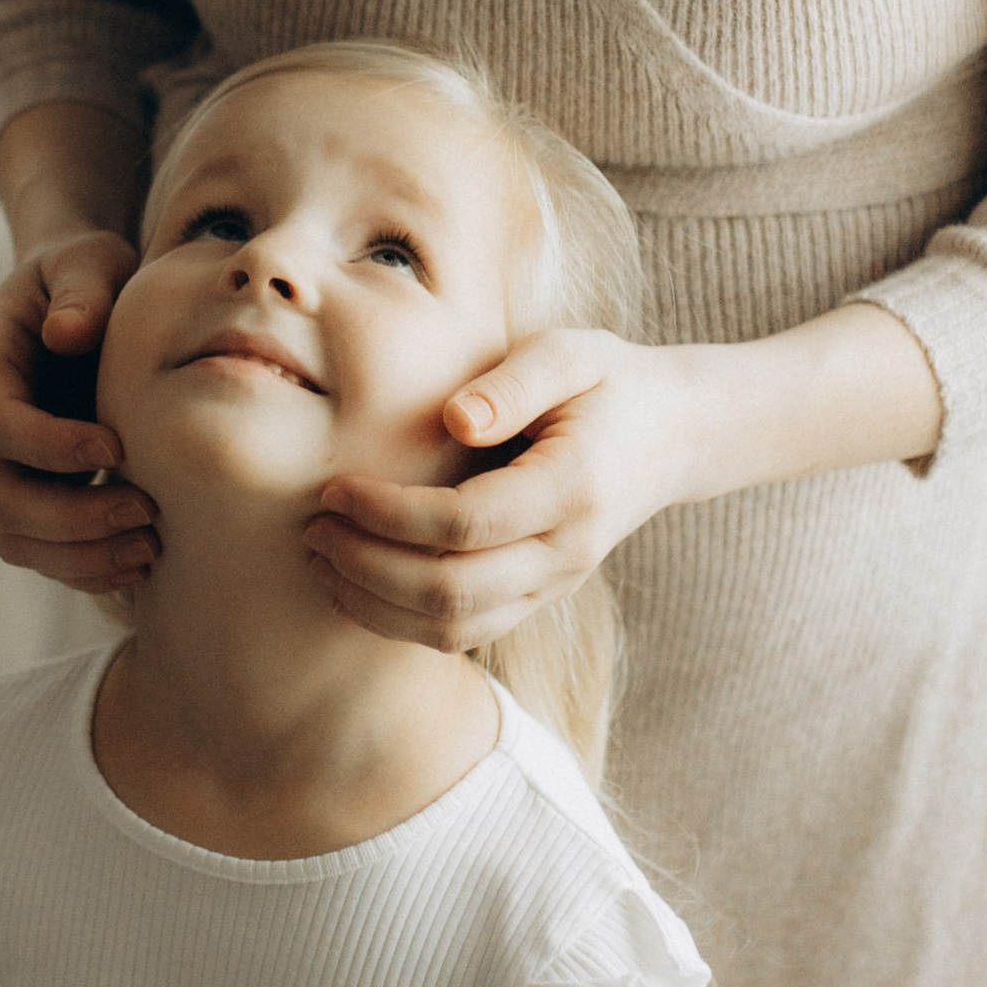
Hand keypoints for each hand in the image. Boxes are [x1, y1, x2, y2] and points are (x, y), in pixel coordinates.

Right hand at [0, 230, 157, 590]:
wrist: (79, 299)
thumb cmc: (87, 273)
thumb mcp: (88, 259)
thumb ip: (81, 290)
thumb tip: (66, 334)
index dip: (49, 445)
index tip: (118, 448)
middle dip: (71, 516)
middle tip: (147, 511)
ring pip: (13, 535)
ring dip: (79, 555)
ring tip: (150, 547)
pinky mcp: (27, 491)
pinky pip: (39, 548)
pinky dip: (84, 566)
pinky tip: (140, 561)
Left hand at [304, 328, 694, 652]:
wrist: (674, 434)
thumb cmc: (609, 382)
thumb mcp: (571, 353)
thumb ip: (514, 382)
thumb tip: (453, 419)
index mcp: (574, 489)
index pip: (463, 523)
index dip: (388, 514)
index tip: (334, 487)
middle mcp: (567, 553)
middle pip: (451, 592)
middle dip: (367, 567)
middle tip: (313, 528)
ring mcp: (555, 584)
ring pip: (456, 628)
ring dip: (376, 605)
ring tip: (321, 560)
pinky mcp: (538, 597)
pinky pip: (465, 632)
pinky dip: (401, 621)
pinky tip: (356, 586)